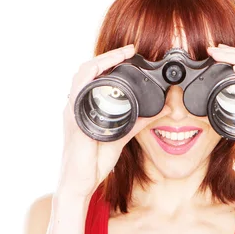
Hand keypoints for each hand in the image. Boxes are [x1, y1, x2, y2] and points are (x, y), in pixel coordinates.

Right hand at [58, 44, 171, 198]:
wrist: (79, 183)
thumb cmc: (93, 161)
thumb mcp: (122, 136)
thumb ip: (139, 121)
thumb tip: (161, 110)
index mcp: (86, 106)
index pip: (95, 75)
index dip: (111, 61)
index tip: (130, 52)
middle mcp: (77, 105)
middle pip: (87, 69)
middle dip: (108, 56)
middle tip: (129, 50)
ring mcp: (73, 112)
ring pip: (82, 76)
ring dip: (101, 62)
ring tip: (120, 56)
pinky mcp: (74, 121)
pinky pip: (80, 94)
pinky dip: (91, 80)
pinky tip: (104, 75)